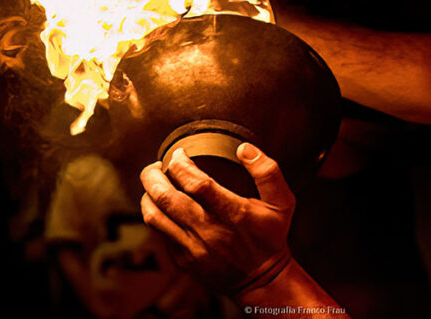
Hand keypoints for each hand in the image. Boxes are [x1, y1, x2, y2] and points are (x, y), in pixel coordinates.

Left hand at [139, 142, 295, 294]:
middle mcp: (208, 231)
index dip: (181, 164)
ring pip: (155, 217)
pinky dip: (156, 214)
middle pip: (166, 198)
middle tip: (156, 165)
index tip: (179, 153)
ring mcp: (192, 248)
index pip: (197, 183)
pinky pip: (159, 234)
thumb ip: (268, 172)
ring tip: (153, 184)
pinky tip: (162, 205)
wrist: (262, 281)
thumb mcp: (282, 202)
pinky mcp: (183, 260)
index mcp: (232, 213)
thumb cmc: (270, 237)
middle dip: (153, 176)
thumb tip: (244, 149)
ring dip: (148, 195)